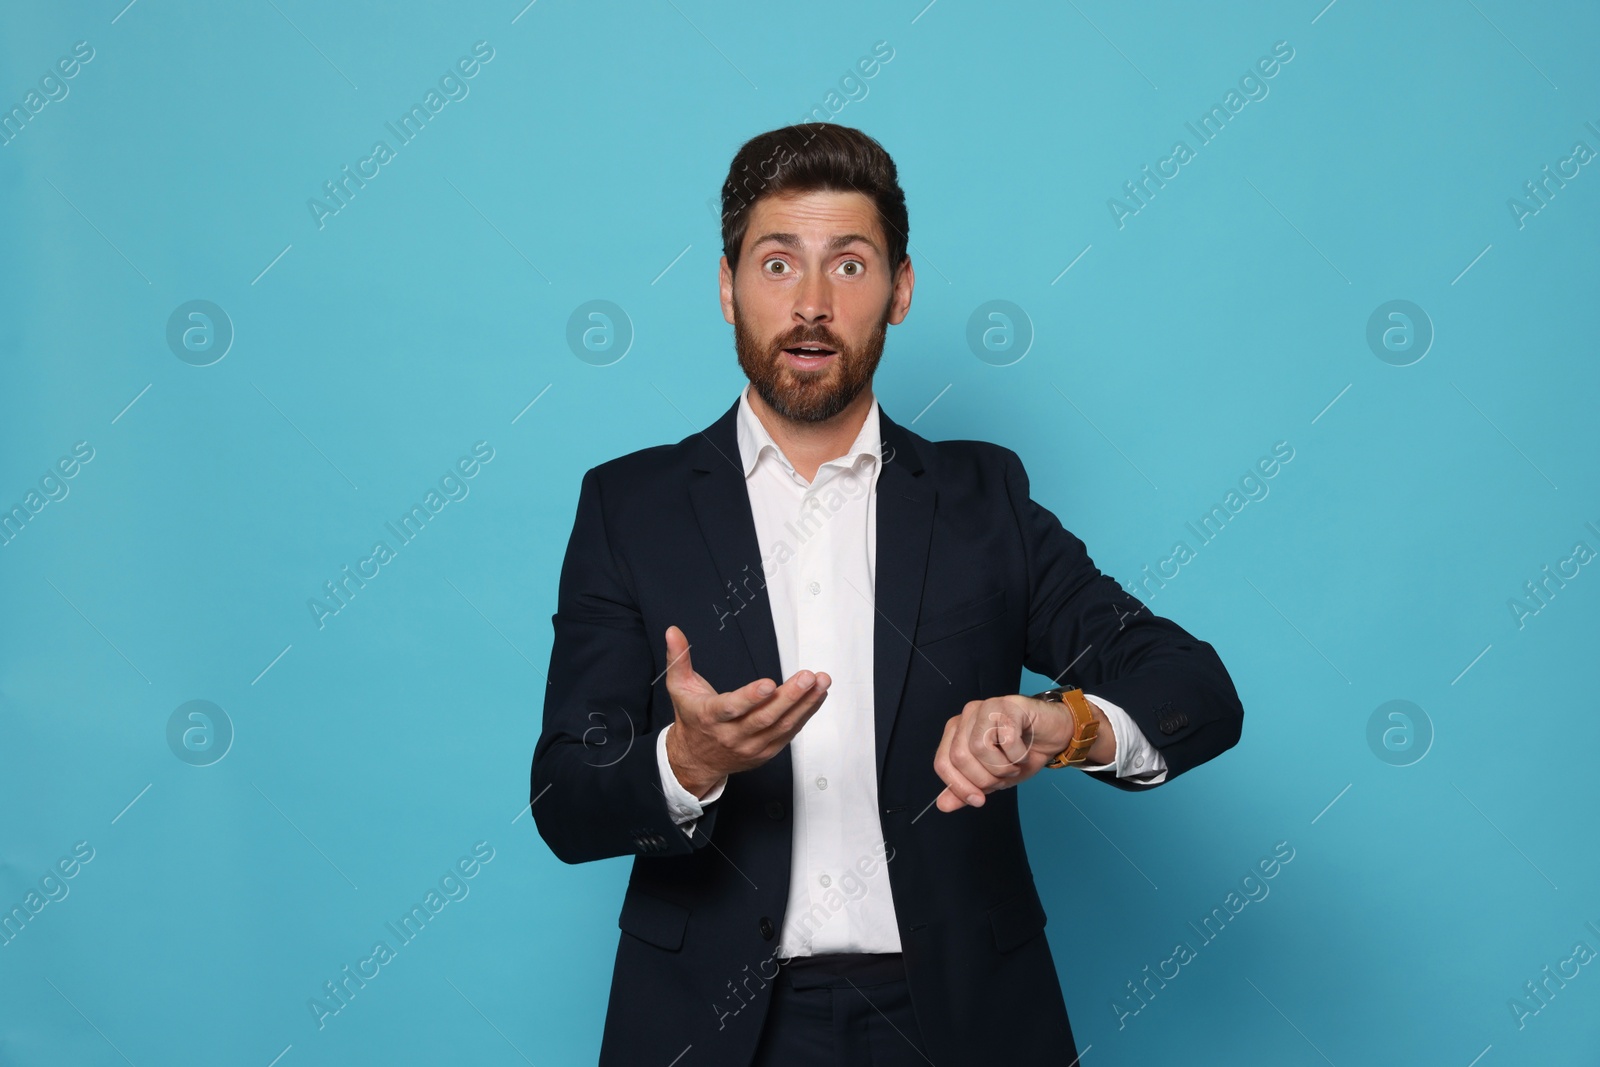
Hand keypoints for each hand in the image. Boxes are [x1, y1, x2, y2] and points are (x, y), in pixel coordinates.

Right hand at [662, 625, 830, 796]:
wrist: (696, 759)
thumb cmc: (692, 719)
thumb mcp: (679, 687)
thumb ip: (678, 658)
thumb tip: (673, 631)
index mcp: (710, 716)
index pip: (732, 708)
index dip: (751, 697)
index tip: (770, 684)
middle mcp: (732, 734)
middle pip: (764, 717)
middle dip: (790, 696)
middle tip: (808, 677)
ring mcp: (751, 746)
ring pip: (782, 726)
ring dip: (805, 704)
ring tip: (820, 683)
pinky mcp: (766, 751)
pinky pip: (789, 733)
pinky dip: (806, 715)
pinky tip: (817, 696)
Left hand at [931, 694, 1112, 812]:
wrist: (1053, 736)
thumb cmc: (1020, 753)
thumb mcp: (992, 779)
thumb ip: (966, 790)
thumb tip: (942, 805)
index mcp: (956, 731)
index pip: (942, 762)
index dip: (959, 787)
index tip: (978, 801)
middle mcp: (967, 716)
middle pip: (960, 757)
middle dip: (985, 778)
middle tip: (1004, 777)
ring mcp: (986, 707)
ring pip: (979, 748)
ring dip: (1003, 767)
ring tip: (1015, 763)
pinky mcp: (1008, 705)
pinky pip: (1006, 740)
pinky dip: (1018, 755)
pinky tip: (1024, 752)